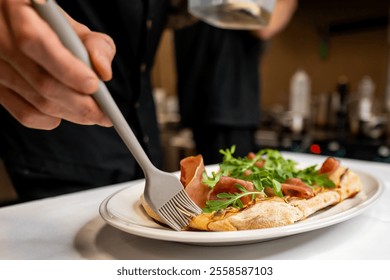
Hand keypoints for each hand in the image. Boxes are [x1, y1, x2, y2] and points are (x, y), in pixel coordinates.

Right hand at [0, 0, 115, 129]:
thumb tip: (104, 73)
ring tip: (95, 115)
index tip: (94, 85)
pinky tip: (66, 114)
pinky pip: (24, 115)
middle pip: (41, 81)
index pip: (36, 42)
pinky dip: (51, 120)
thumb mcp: (72, 26)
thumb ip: (94, 45)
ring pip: (36, 102)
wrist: (16, 29)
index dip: (68, 68)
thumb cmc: (50, 27)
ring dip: (72, 113)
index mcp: (15, 9)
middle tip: (104, 114)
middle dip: (80, 103)